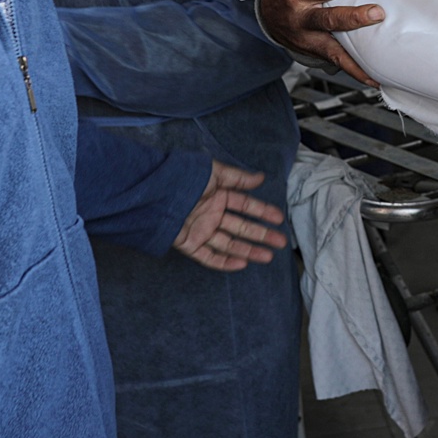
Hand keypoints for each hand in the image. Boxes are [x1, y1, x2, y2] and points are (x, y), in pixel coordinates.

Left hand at [172, 162, 287, 270]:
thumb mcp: (214, 173)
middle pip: (241, 227)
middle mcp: (211, 214)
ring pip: (229, 244)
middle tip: (280, 242)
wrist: (157, 193)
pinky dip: (225, 262)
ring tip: (268, 256)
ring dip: (249, 250)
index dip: (262, 212)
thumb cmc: (185, 178)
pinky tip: (242, 264)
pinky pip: (209, 256)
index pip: (245, 206)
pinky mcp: (189, 245)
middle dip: (261, 234)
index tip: (279, 219)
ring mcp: (201, 231)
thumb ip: (238, 178)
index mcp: (217, 196)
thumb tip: (261, 177)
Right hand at [255, 0, 386, 85]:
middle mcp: (300, 15)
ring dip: (356, 41)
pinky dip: (355, 71)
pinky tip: (375, 78)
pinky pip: (336, 61)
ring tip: (379, 38)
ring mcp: (307, 35)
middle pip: (330, 13)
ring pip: (333, 40)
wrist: (267, 17)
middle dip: (356, 9)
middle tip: (380, 1)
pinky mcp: (314, 50)